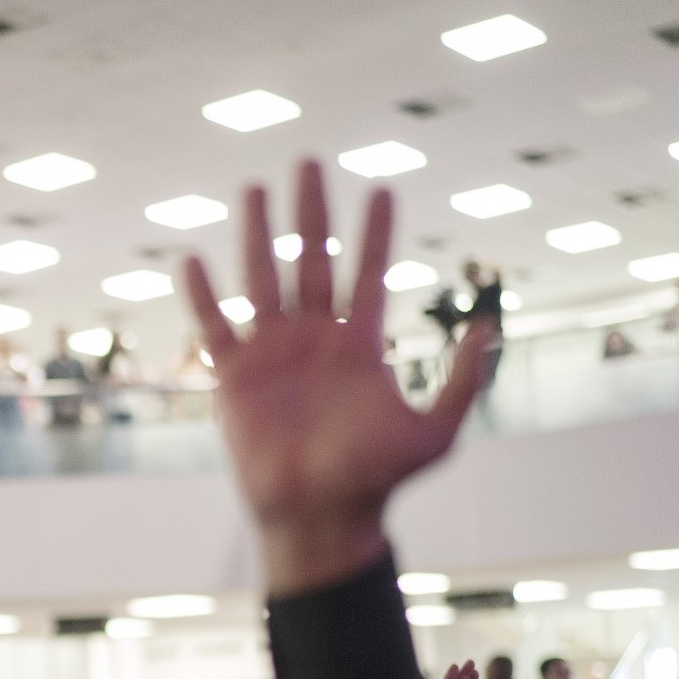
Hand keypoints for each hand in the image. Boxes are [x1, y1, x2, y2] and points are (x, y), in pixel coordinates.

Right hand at [182, 160, 494, 593]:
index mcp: (359, 346)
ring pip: (263, 278)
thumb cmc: (376, 479)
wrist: (318, 515)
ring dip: (258, 233)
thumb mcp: (435, 432)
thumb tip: (485, 326)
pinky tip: (193, 260)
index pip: (368, 274)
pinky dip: (203, 295)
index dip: (375, 233)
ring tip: (254, 188)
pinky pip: (216, 327)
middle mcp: (314, 340)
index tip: (381, 190)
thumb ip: (461, 381)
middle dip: (312, 211)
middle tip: (309, 162)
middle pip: (311, 260)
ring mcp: (272, 355)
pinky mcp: (234, 378)